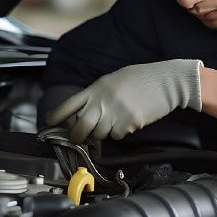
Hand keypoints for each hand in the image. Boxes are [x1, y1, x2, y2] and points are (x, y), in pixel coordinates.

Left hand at [46, 59, 202, 142]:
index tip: (49, 123)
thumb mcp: (115, 80)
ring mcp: (116, 113)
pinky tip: (130, 120)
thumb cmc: (143, 78)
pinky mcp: (129, 123)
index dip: (56, 115)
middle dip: (77, 136)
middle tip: (79, 138)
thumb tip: (85, 112)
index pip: (69, 104)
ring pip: (99, 134)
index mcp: (97, 87)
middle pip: (80, 127)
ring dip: (104, 132)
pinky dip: (121, 132)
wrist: (168, 81)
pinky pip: (117, 136)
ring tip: (116, 119)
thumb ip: (99, 94)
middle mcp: (103, 101)